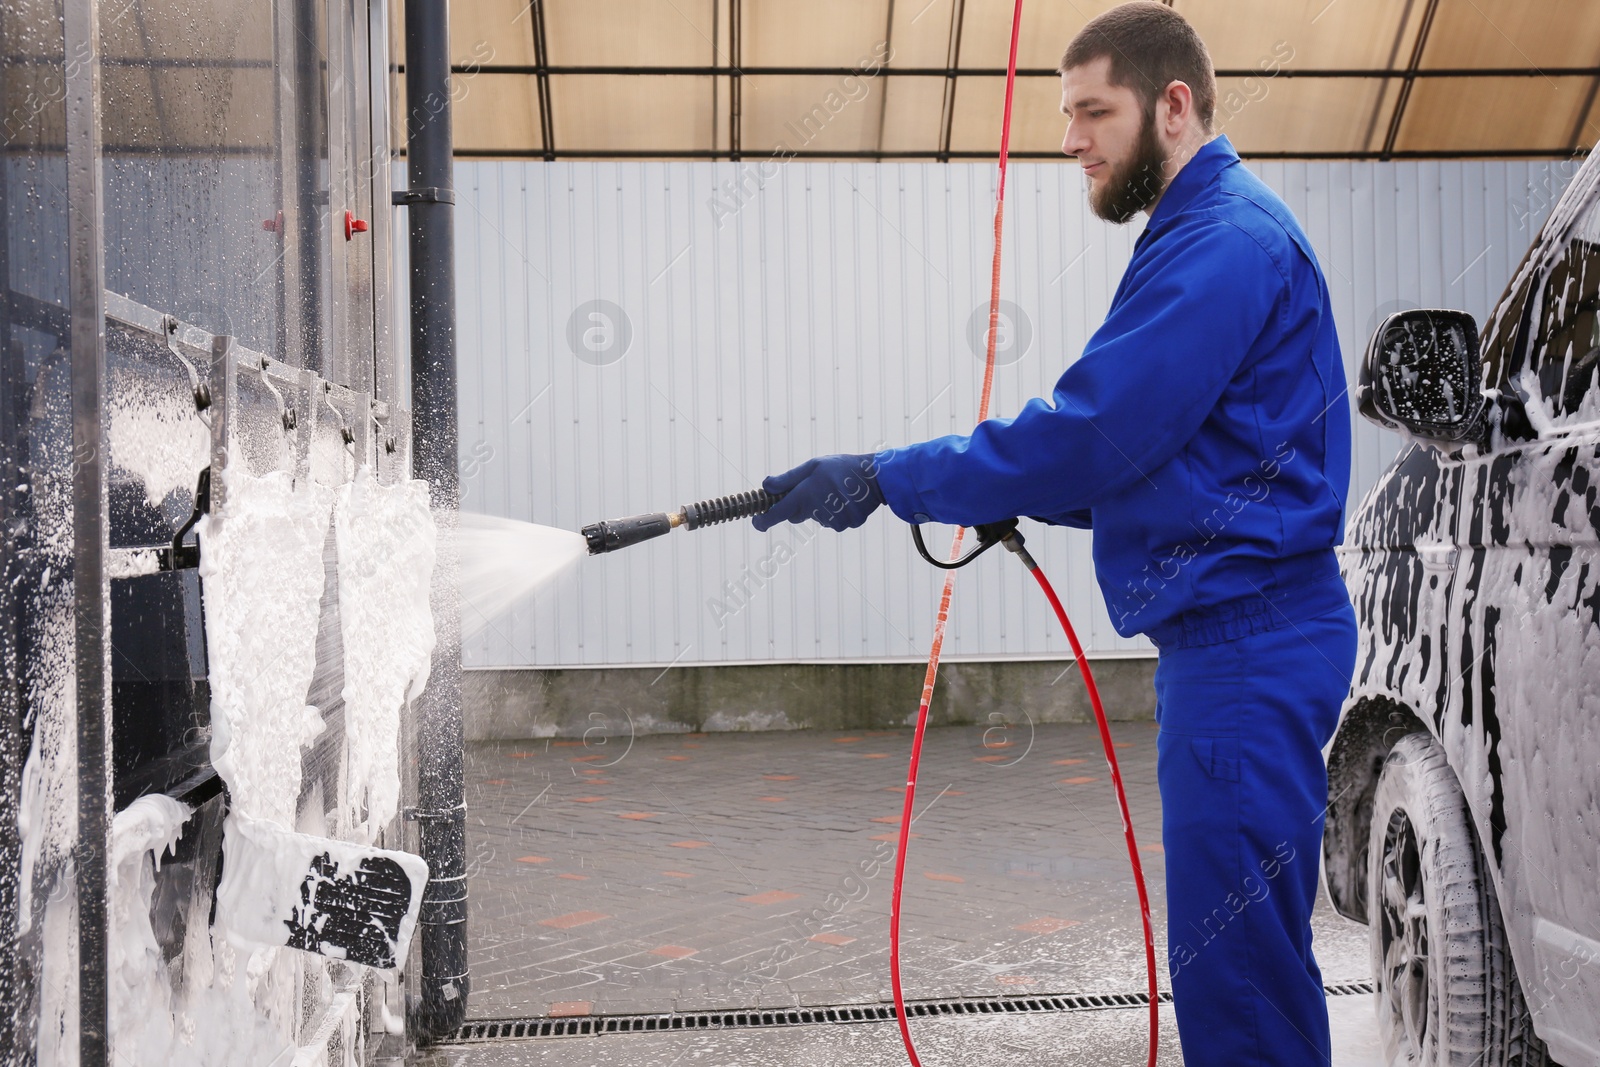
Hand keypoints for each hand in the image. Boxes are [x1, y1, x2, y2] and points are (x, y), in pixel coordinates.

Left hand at [752, 454, 883, 531]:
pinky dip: (837, 512)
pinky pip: (834, 521)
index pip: (778, 514)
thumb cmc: (841, 467)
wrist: (876, 476)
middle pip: (798, 515)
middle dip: (801, 505)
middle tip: (815, 487)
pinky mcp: (847, 524)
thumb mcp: (813, 466)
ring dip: (821, 507)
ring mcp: (833, 520)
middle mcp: (817, 511)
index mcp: (805, 495)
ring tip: (836, 490)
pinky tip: (846, 499)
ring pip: (817, 517)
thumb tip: (766, 487)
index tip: (757, 523)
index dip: (764, 520)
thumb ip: (788, 479)